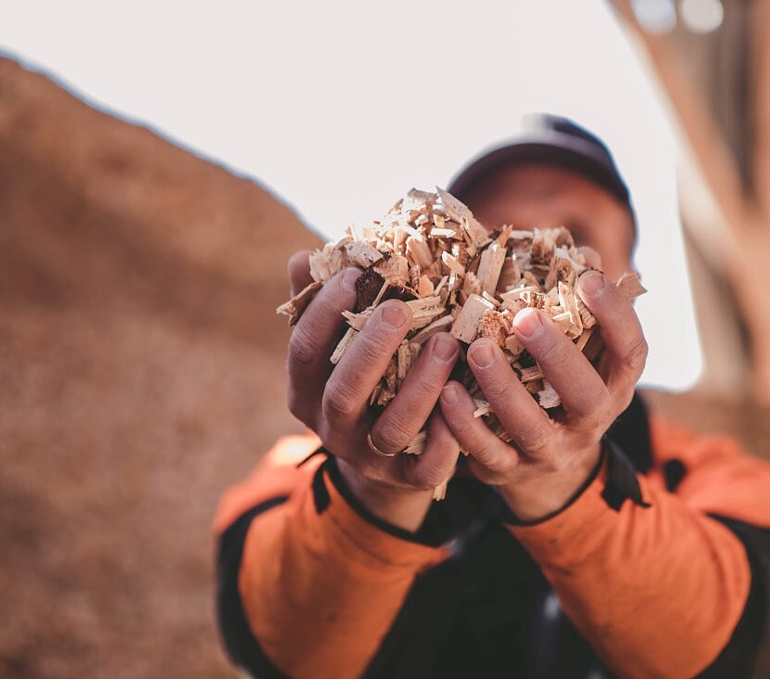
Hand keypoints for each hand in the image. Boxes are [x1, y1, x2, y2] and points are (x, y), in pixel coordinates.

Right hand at [285, 252, 461, 530]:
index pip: (305, 351)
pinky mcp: (410, 480)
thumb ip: (323, 306)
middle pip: (344, 392)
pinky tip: (466, 400)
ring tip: (446, 344)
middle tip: (400, 308)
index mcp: (308, 390)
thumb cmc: (365, 380)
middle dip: (371, 349)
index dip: (324, 313)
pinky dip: (447, 438)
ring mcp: (371, 457)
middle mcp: (333, 427)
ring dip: (420, 386)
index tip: (354, 273)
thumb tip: (303, 257)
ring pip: (393, 428)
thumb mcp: (339, 347)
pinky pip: (428, 466)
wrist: (387, 460)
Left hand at [438, 267, 647, 521]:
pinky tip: (447, 393)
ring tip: (478, 349)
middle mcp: (590, 422)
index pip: (631, 351)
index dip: (616, 316)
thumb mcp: (579, 350)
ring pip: (531, 428)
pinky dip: (465, 425)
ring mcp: (552, 452)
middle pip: (584, 395)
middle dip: (556, 355)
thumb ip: (578, 305)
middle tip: (524, 316)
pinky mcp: (509, 472)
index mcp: (613, 384)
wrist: (545, 469)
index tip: (589, 278)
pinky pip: (487, 453)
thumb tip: (581, 252)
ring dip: (504, 389)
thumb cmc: (558, 383)